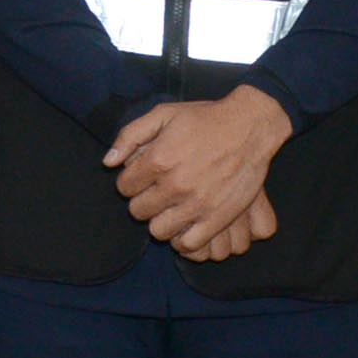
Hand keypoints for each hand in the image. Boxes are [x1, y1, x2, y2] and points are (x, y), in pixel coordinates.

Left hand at [107, 86, 294, 252]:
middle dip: (143, 201)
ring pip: (158, 230)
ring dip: (160, 220)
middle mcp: (175, 185)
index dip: (131, 181)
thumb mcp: (163, 114)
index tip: (143, 177)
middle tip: (156, 192)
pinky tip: (185, 224)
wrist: (250, 127)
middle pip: (138, 211)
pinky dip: (182, 239)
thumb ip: (129, 136)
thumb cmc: (205, 119)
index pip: (125, 187)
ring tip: (170, 208)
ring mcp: (197, 204)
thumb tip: (108, 162)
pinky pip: (188, 244)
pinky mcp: (218, 218)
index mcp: (159, 159)